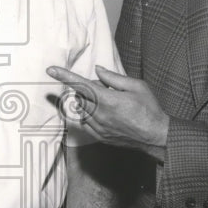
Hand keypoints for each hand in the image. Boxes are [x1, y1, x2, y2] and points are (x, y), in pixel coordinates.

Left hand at [47, 65, 169, 153]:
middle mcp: (100, 115)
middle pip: (80, 96)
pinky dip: (90, 115)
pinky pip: (85, 122)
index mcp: (108, 100)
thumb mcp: (136, 86)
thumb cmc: (149, 109)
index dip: (64, 76)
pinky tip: (105, 114)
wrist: (157, 136)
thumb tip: (98, 70)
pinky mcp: (100, 137)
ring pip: (82, 109)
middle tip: (107, 90)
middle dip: (89, 89)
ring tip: (109, 104)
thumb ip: (114, 78)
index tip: (50, 70)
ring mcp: (98, 127)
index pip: (81, 85)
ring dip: (89, 103)